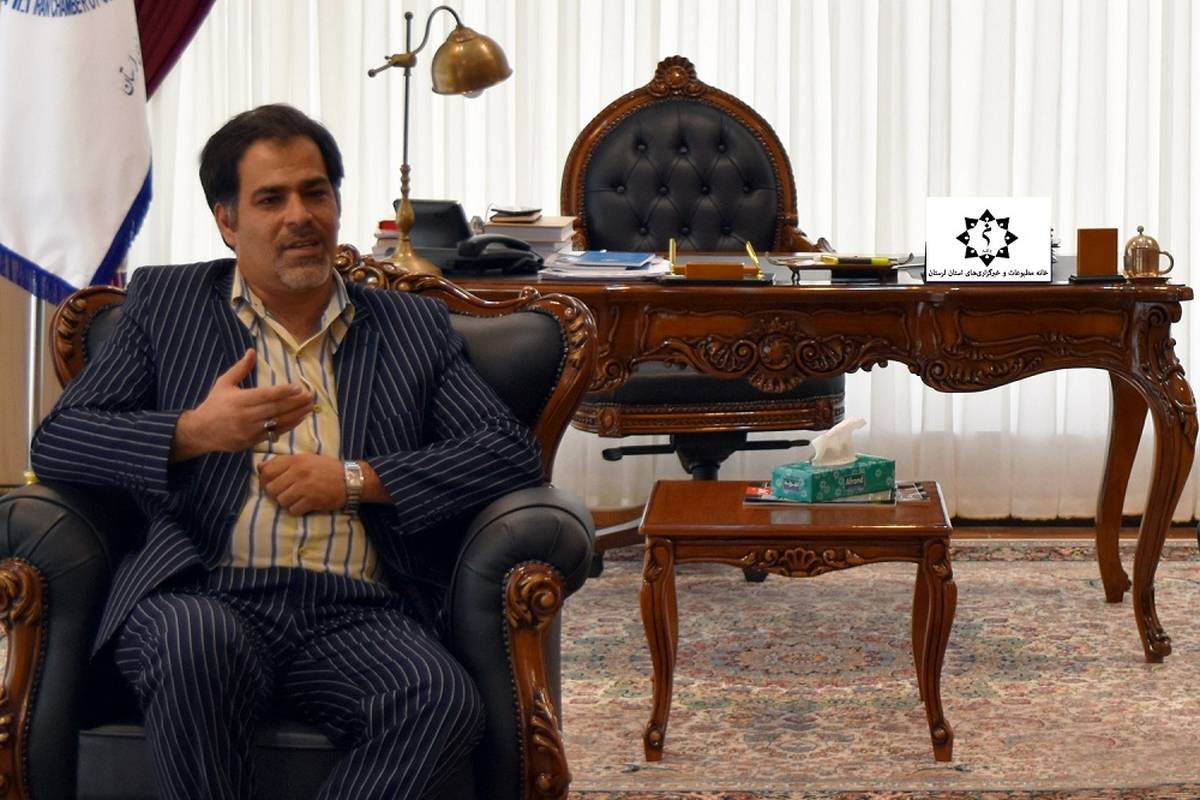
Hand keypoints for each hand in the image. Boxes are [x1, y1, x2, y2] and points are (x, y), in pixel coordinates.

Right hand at [171, 349, 313, 461]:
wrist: (200, 432)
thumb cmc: (214, 405)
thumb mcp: (224, 383)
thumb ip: (240, 368)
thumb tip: (252, 351)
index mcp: (239, 400)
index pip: (265, 395)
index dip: (283, 391)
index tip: (298, 387)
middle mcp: (245, 416)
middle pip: (275, 409)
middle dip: (295, 403)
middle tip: (310, 396)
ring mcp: (249, 431)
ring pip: (277, 422)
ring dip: (296, 415)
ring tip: (309, 407)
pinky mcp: (252, 442)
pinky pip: (274, 433)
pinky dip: (288, 426)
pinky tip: (299, 418)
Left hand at [258, 453, 345, 515]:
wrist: (350, 480)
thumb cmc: (327, 469)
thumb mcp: (305, 459)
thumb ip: (283, 462)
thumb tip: (259, 468)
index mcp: (296, 460)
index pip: (267, 471)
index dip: (266, 480)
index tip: (273, 483)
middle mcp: (298, 472)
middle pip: (271, 488)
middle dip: (276, 494)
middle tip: (287, 493)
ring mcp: (305, 487)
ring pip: (281, 501)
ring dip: (287, 503)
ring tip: (297, 499)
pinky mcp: (312, 500)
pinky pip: (293, 510)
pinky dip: (297, 510)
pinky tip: (304, 505)